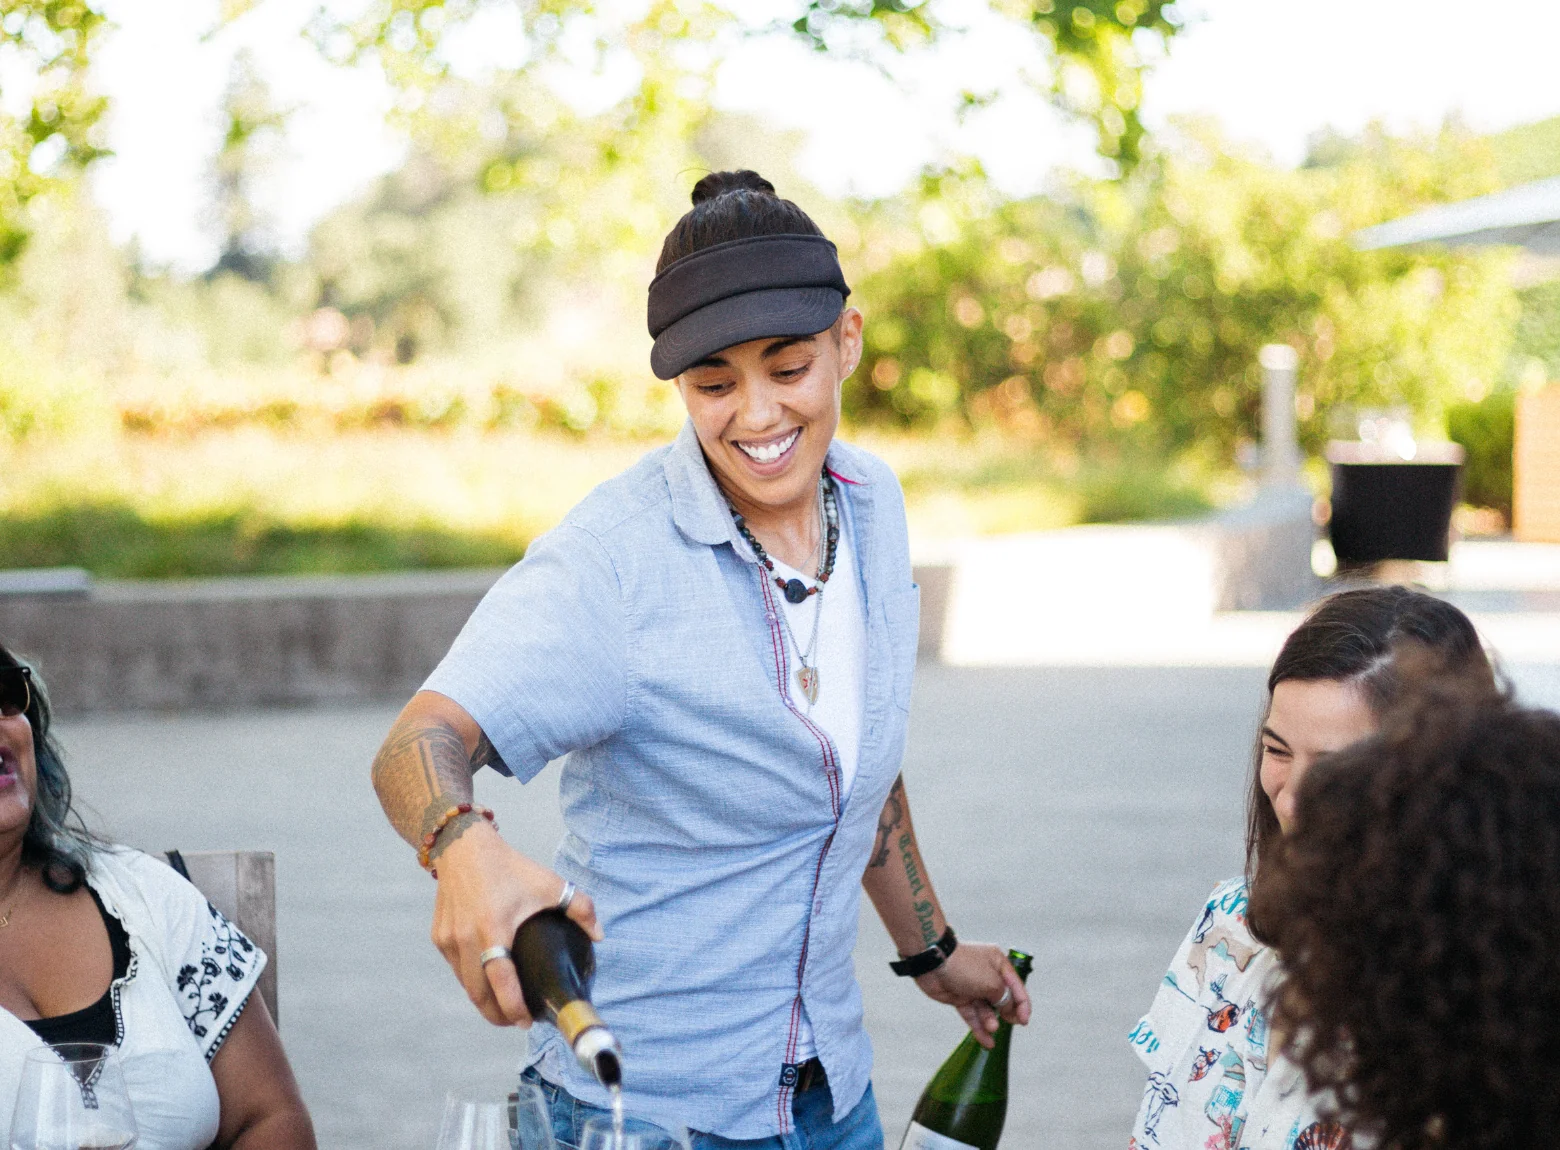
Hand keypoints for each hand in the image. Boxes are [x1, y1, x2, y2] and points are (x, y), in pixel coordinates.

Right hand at [430, 821, 601, 1026]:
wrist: (462, 847)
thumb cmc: (509, 867)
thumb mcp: (549, 883)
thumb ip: (580, 908)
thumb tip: (599, 936)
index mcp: (493, 927)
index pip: (501, 980)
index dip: (513, 1007)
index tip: (528, 1021)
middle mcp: (466, 938)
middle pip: (478, 994)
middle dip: (498, 1015)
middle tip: (518, 1022)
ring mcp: (449, 940)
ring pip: (466, 985)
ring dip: (484, 1001)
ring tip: (505, 1008)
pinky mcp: (439, 937)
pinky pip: (457, 969)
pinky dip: (472, 980)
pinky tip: (489, 982)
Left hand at [914, 943, 1031, 1048]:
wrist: (932, 963)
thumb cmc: (965, 966)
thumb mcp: (992, 982)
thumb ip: (1004, 998)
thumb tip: (1009, 1009)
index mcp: (998, 963)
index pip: (1016, 986)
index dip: (1022, 1005)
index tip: (1024, 1021)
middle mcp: (987, 974)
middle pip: (1003, 998)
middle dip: (1007, 1013)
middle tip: (1011, 1024)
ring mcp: (972, 987)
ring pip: (986, 1009)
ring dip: (991, 1021)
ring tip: (991, 1028)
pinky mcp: (959, 997)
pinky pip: (972, 1015)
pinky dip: (979, 1027)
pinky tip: (987, 1042)